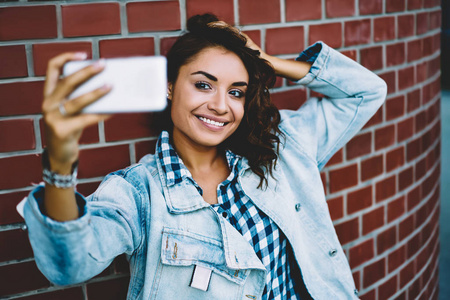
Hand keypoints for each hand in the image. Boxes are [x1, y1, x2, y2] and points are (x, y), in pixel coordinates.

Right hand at [42, 52, 111, 172]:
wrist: (60, 154)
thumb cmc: (71, 128)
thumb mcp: (72, 111)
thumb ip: (81, 98)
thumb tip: (108, 85)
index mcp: (49, 94)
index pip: (52, 68)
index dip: (66, 57)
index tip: (84, 54)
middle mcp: (47, 103)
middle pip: (67, 82)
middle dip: (86, 71)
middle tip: (103, 64)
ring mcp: (52, 117)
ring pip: (77, 101)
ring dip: (96, 92)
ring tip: (111, 86)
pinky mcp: (62, 131)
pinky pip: (85, 119)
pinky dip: (101, 114)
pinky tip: (113, 111)